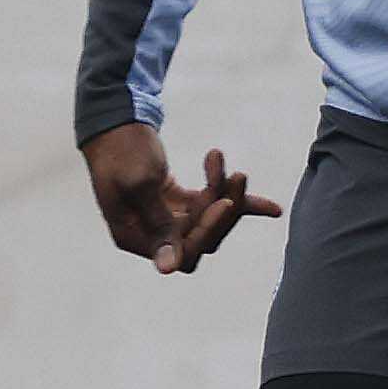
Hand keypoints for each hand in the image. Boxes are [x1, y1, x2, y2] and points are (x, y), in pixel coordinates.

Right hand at [81, 124, 282, 274]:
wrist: (115, 119)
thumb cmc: (121, 150)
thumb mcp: (140, 184)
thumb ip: (157, 223)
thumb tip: (167, 269)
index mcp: (133, 236)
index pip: (181, 252)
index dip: (206, 231)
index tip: (224, 202)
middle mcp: (150, 234)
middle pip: (201, 239)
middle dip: (222, 210)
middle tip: (236, 176)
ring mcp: (165, 219)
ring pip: (209, 220)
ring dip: (227, 195)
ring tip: (231, 167)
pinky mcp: (178, 202)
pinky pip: (210, 205)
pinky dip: (236, 200)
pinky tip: (272, 209)